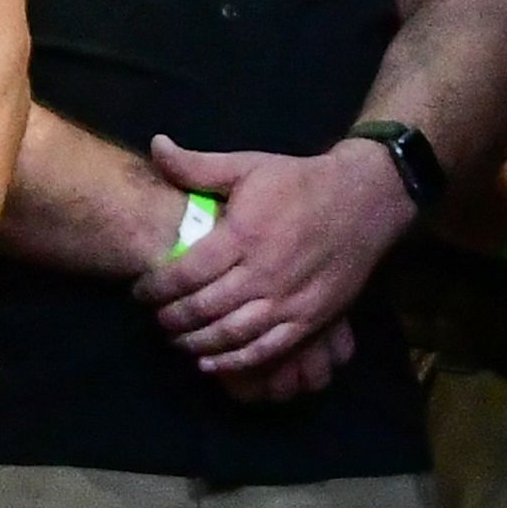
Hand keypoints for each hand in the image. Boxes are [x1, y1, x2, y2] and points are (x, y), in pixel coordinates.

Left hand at [143, 135, 410, 391]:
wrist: (366, 200)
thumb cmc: (300, 183)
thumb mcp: (249, 166)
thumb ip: (198, 166)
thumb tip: (155, 145)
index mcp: (244, 234)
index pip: (183, 274)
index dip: (154, 288)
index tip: (140, 291)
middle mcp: (264, 272)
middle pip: (201, 309)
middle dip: (169, 318)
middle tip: (156, 316)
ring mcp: (289, 300)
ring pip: (229, 334)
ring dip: (195, 342)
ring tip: (177, 338)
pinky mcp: (311, 319)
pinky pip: (265, 349)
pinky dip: (232, 361)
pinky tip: (209, 361)